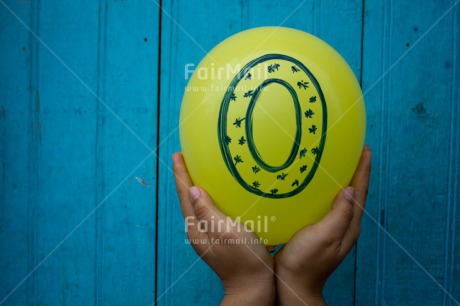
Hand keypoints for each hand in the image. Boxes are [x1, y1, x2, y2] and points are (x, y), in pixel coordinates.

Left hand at [173, 153, 274, 305]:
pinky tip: (219, 193)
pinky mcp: (219, 237)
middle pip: (187, 198)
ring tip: (198, 170)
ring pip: (198, 204)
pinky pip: (209, 211)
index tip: (177, 154)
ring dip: (196, 186)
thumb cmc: (243, 258)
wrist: (254, 286)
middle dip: (185, 177)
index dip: (181, 174)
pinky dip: (210, 197)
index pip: (185, 194)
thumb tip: (193, 189)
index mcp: (197, 227)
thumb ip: (208, 211)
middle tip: (185, 157)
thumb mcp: (225, 231)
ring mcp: (208, 235)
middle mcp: (198, 230)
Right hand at [275, 146, 371, 305]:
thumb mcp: (325, 236)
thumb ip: (340, 214)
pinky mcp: (318, 229)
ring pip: (341, 198)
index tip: (365, 150)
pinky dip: (327, 190)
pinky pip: (327, 204)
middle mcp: (344, 225)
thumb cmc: (306, 261)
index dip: (363, 170)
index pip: (360, 192)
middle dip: (356, 171)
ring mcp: (331, 228)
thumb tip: (352, 189)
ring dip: (343, 179)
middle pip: (355, 193)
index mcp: (349, 225)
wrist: (292, 283)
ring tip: (339, 162)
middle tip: (355, 151)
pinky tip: (317, 185)